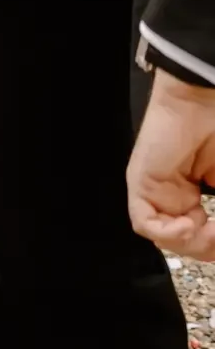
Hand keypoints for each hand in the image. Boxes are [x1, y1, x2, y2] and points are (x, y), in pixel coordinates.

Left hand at [131, 70, 214, 258]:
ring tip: (212, 231)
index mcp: (195, 198)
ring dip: (192, 244)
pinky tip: (187, 226)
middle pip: (185, 243)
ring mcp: (156, 191)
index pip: (203, 239)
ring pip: (164, 237)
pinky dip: (167, 234)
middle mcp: (174, 198)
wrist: (203, 100)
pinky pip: (143, 223)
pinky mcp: (140, 183)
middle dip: (208, 248)